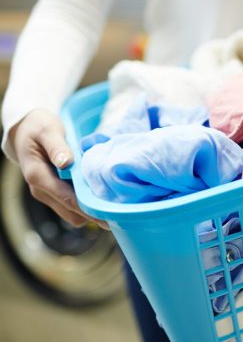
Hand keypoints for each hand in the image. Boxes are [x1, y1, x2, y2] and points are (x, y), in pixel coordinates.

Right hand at [9, 109, 108, 229]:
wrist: (25, 131)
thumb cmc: (38, 128)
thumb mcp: (47, 131)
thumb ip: (57, 147)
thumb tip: (65, 162)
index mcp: (37, 175)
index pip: (67, 199)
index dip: (89, 208)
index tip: (110, 212)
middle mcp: (41, 190)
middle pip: (72, 212)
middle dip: (94, 213)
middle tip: (120, 210)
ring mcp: (47, 194)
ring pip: (73, 214)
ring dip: (91, 211)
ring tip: (113, 203)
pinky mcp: (54, 193)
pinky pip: (72, 207)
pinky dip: (86, 205)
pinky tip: (102, 196)